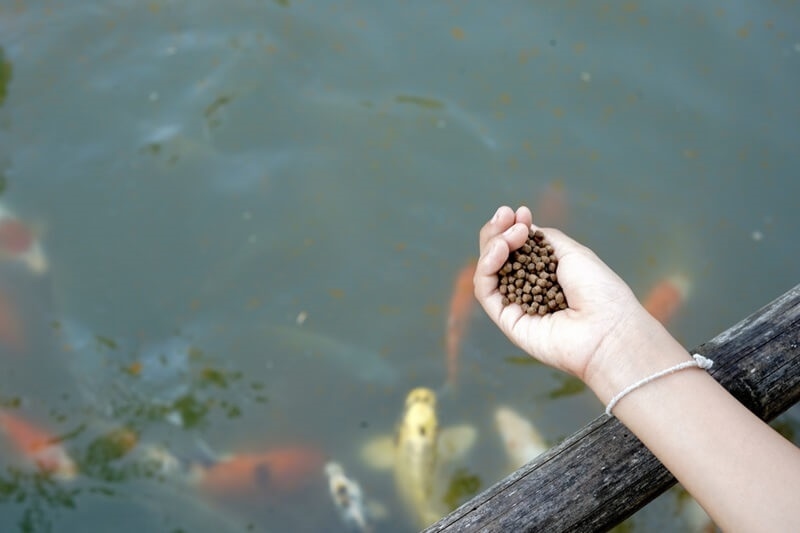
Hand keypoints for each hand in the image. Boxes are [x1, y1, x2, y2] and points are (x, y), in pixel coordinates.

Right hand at [474, 206, 651, 384]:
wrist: (608, 327)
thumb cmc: (599, 291)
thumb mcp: (572, 252)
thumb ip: (544, 238)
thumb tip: (522, 227)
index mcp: (546, 272)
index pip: (518, 246)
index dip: (512, 226)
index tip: (519, 211)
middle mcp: (529, 287)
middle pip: (498, 256)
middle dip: (498, 231)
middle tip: (506, 215)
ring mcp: (516, 304)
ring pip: (488, 271)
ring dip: (493, 245)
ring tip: (509, 235)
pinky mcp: (506, 320)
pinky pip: (486, 291)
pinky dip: (487, 266)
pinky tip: (500, 250)